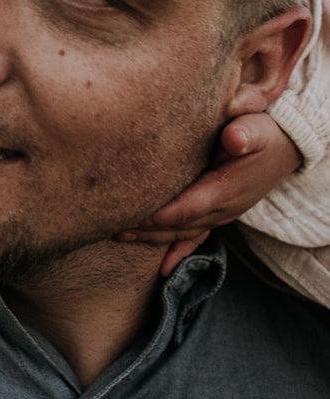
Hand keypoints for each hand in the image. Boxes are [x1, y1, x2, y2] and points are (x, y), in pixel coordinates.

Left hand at [116, 113, 300, 275]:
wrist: (286, 148)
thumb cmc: (264, 134)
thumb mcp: (257, 128)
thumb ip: (244, 135)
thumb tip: (234, 139)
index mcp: (225, 190)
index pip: (186, 208)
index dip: (159, 215)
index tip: (131, 216)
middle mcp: (222, 209)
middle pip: (178, 226)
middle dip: (146, 230)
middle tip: (112, 228)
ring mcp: (221, 215)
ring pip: (182, 233)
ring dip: (152, 238)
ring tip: (120, 237)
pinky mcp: (218, 214)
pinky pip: (196, 238)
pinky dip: (178, 252)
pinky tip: (163, 270)